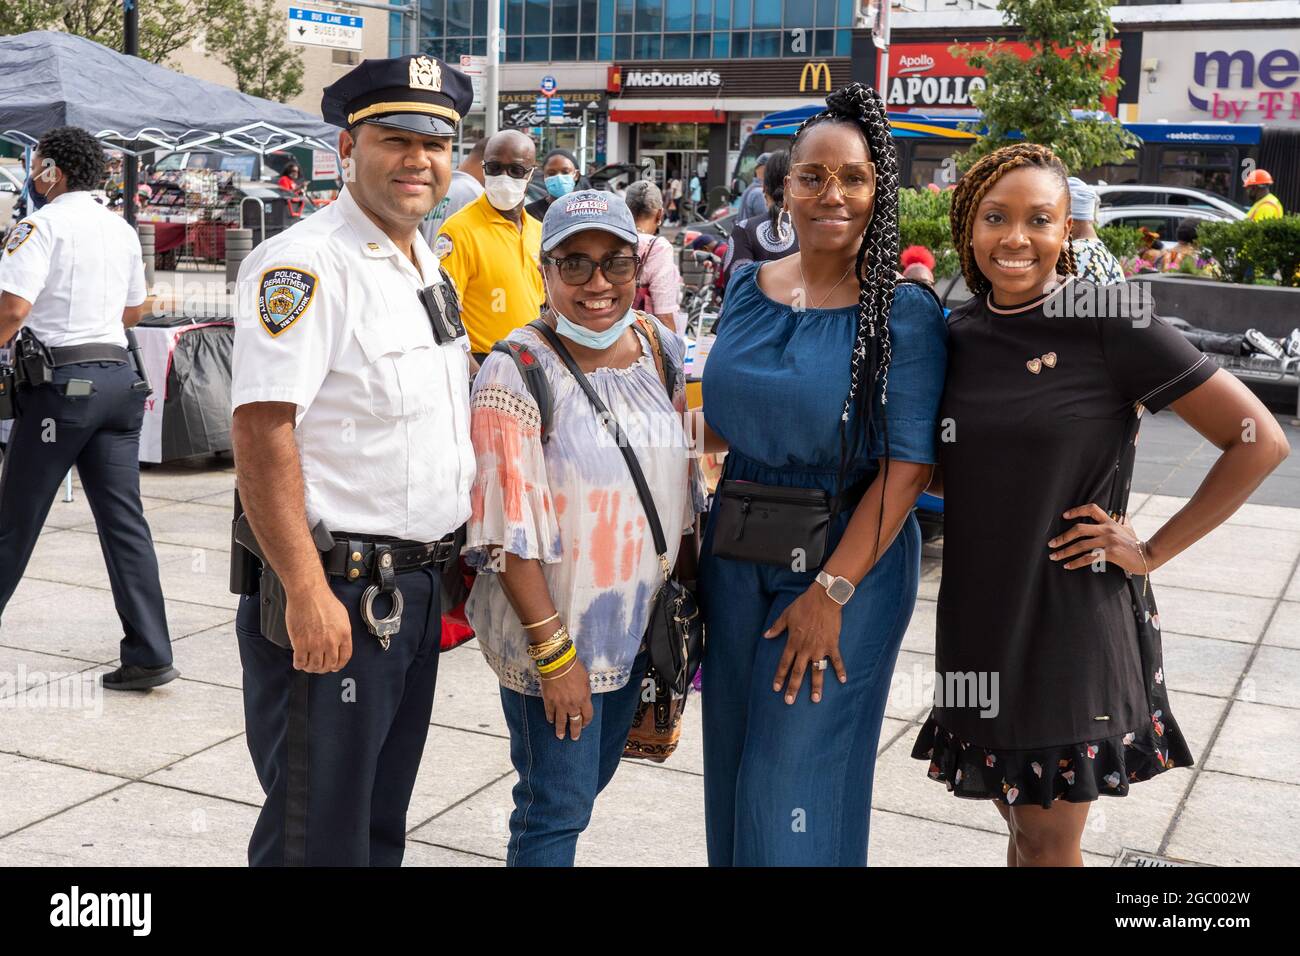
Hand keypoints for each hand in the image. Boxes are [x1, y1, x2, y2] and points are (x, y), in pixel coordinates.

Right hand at [285, 583, 352, 672]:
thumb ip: (341, 631)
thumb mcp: (342, 616)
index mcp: (343, 634)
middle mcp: (331, 641)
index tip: (334, 666)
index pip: (344, 657)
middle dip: (324, 668)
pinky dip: (299, 665)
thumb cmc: (322, 600)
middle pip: (329, 664)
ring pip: (315, 666)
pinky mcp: (301, 643)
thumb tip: (339, 642)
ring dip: (311, 668)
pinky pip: (300, 661)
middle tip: (319, 666)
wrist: (308, 593)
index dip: (338, 665)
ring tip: (308, 665)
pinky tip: (298, 662)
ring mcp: (316, 644)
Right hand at [540, 657, 593, 740]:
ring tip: (560, 736)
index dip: (586, 721)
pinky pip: (549, 713)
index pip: (587, 715)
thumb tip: (584, 698)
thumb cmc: (574, 668)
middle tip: (574, 738)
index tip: (584, 724)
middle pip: (575, 722)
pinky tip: (550, 721)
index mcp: (583, 699)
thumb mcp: (586, 680)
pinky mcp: (549, 701)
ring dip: (561, 730)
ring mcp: (559, 704)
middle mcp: (572, 705)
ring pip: (560, 721)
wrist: (558, 663)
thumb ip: (585, 692)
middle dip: (575, 731)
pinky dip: (550, 718)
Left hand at [764, 585, 847, 704]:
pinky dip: (840, 670)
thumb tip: (766, 635)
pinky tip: (843, 681)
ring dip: (816, 686)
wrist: (824, 599)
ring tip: (816, 699)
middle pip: (798, 672)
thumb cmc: (804, 605)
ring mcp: (820, 649)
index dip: (780, 676)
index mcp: (793, 642)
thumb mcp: (786, 615)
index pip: (784, 664)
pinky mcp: (832, 645)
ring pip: (817, 671)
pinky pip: (836, 661)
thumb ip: (776, 627)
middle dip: (793, 688)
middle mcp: (805, 649)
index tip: (776, 689)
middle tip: (789, 701)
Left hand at [1049, 503, 1144, 573]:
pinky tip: (1068, 566)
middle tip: (1051, 544)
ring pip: (1081, 545)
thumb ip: (1123, 521)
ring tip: (1054, 557)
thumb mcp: (1129, 529)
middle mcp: (1107, 529)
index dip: (1077, 510)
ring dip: (1065, 552)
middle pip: (1079, 529)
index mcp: (1110, 521)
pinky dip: (1076, 562)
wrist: (1148, 556)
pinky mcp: (1110, 553)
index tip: (1064, 516)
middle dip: (1062, 537)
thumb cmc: (1136, 543)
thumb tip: (1124, 515)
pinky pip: (1089, 557)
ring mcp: (1108, 540)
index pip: (1092, 509)